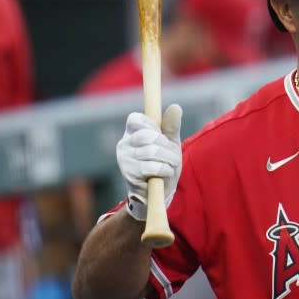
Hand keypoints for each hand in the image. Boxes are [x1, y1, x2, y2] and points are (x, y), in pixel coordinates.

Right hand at [116, 104, 182, 220]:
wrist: (160, 191)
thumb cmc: (164, 163)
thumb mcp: (170, 143)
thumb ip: (171, 126)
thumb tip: (175, 107)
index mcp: (131, 133)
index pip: (135, 119)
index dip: (152, 126)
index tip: (160, 135)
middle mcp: (124, 144)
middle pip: (148, 135)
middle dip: (166, 146)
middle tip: (171, 155)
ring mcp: (125, 160)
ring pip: (152, 151)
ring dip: (169, 159)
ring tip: (169, 165)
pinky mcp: (130, 174)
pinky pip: (153, 167)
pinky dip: (166, 170)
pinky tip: (164, 173)